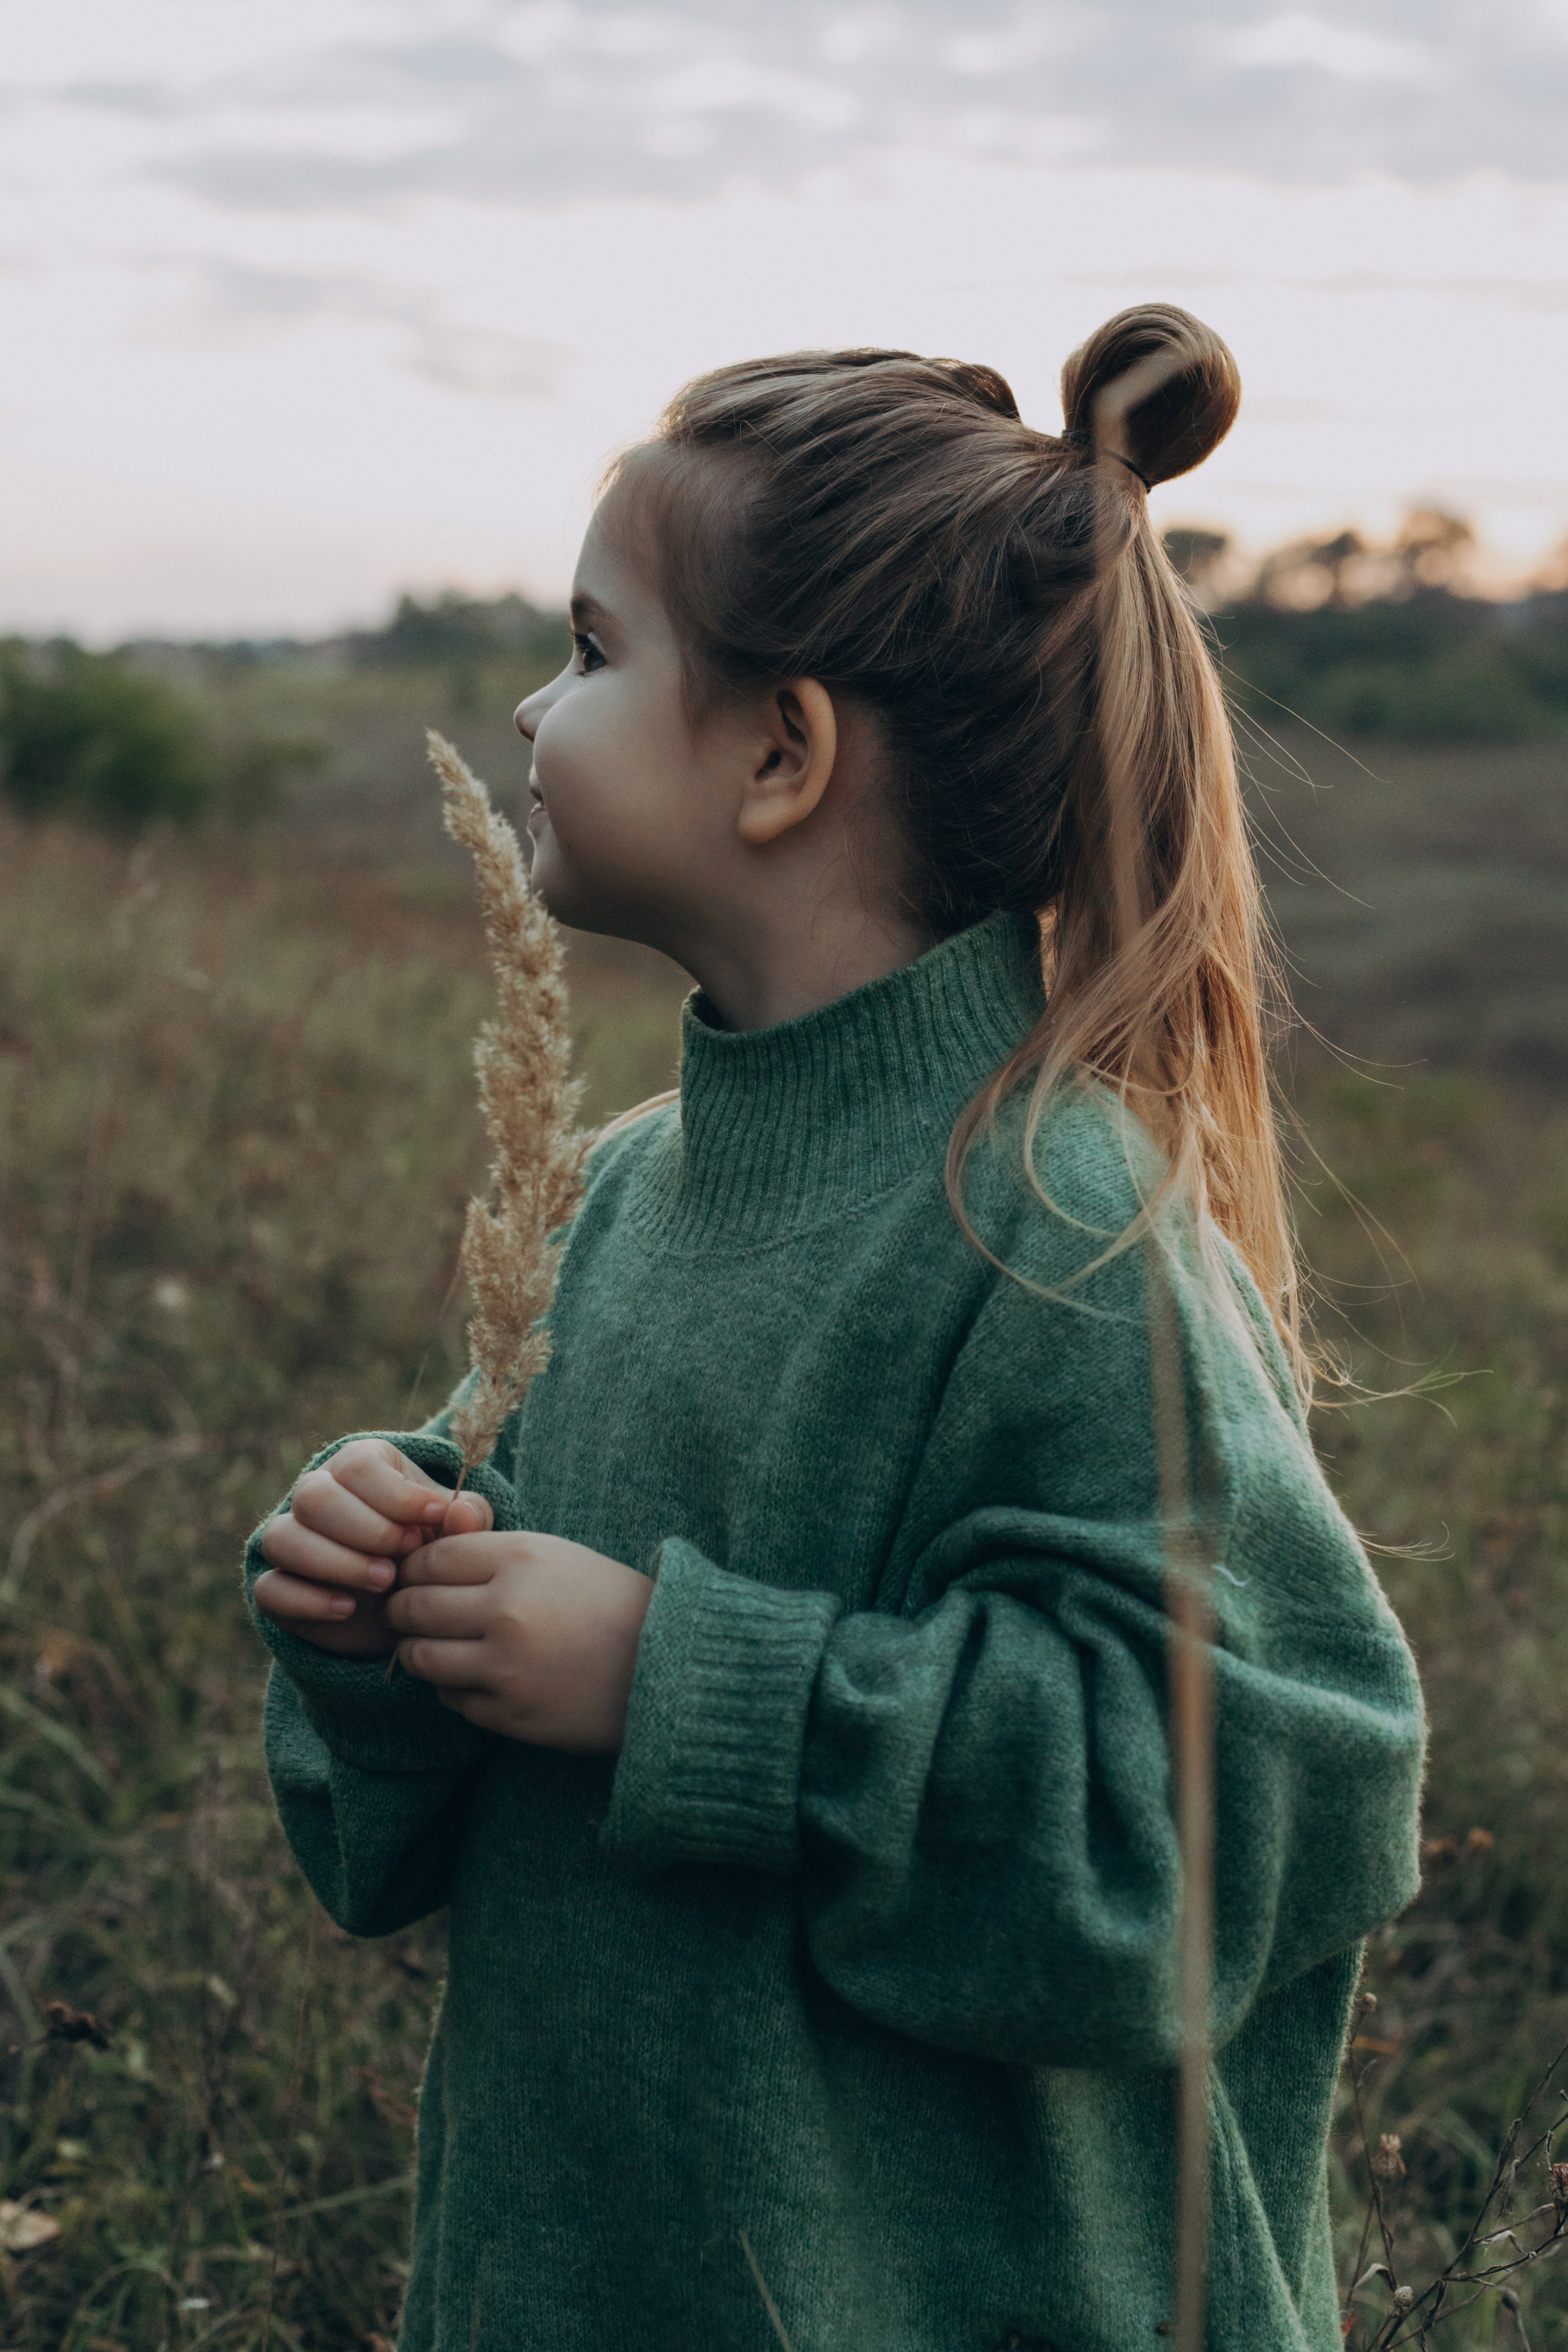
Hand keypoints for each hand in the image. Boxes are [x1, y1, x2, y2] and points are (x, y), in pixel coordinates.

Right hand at [254, 1439, 488, 1658]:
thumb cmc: (432, 1548)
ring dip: (337, 1561)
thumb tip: (460, 1512)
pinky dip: (308, 1599)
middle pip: (314, 1496)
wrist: (407, 1604)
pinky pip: (270, 1588)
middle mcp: (314, 1494)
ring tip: (386, 1582)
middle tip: (407, 1554)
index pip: (358, 1466)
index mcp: (358, 1466)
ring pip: (283, 1538)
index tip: (435, 1518)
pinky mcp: (277, 1588)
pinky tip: (349, 1608)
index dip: (396, 1494)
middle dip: (366, 1529)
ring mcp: (290, 1541)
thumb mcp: (459, 1530)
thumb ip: (468, 1517)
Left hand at [385, 1530, 652, 1751]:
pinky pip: (451, 1698)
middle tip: (405, 1614)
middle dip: (401, 1611)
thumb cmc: (610, 1602)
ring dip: (418, 1652)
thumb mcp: (556, 1556)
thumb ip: (491, 1552)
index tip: (413, 1576)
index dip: (412, 1568)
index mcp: (521, 1558)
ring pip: (421, 1658)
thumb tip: (424, 1555)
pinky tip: (475, 1676)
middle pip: (414, 1607)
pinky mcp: (510, 1714)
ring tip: (432, 1647)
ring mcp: (506, 1666)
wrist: (670, 1666)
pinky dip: (453, 1688)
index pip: (431, 1558)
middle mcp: (507, 1609)